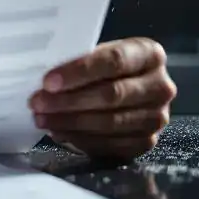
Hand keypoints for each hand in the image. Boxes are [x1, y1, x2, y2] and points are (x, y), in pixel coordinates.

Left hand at [28, 38, 176, 159]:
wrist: (130, 86)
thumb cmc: (107, 67)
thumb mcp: (99, 53)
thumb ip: (80, 60)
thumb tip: (45, 80)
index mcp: (150, 54)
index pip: (115, 60)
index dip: (79, 71)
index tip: (48, 81)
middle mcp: (160, 86)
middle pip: (111, 95)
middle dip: (68, 101)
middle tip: (37, 102)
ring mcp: (156, 117)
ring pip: (109, 122)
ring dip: (69, 122)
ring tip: (43, 118)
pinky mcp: (147, 142)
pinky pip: (110, 144)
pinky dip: (80, 139)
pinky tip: (60, 132)